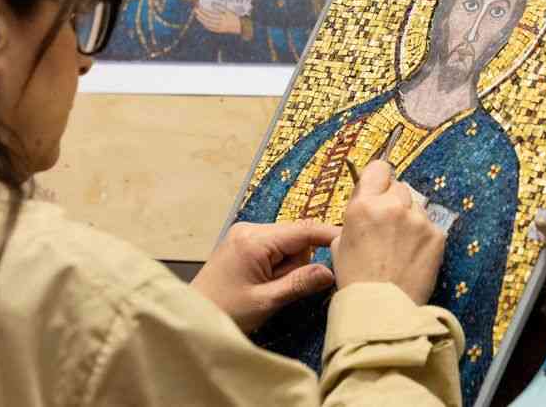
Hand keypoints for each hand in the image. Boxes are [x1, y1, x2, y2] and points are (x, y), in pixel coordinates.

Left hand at [191, 221, 339, 332]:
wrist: (193, 316)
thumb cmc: (226, 311)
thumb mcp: (267, 301)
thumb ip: (300, 283)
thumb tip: (331, 271)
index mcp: (254, 239)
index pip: (302, 230)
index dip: (329, 235)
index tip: (353, 242)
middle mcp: (249, 229)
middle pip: (296, 236)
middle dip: (299, 262)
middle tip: (281, 288)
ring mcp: (245, 234)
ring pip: (287, 243)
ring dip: (288, 266)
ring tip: (269, 289)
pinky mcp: (243, 243)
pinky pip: (274, 248)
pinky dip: (278, 265)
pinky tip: (265, 282)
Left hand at [194, 5, 242, 33]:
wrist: (240, 26)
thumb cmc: (234, 17)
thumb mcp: (229, 10)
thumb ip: (220, 7)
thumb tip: (212, 4)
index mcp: (222, 17)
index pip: (210, 14)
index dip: (204, 10)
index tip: (199, 6)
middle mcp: (220, 23)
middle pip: (207, 19)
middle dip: (200, 14)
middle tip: (195, 10)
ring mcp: (219, 28)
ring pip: (208, 24)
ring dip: (201, 19)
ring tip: (197, 15)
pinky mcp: (219, 31)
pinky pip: (210, 28)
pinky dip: (205, 25)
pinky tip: (202, 22)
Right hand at [331, 161, 445, 303]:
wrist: (381, 309)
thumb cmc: (355, 279)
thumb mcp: (339, 242)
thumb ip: (355, 216)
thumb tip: (366, 205)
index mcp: (363, 205)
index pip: (379, 168)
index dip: (378, 179)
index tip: (378, 190)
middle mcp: (392, 206)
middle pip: (400, 187)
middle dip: (394, 202)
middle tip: (388, 226)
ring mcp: (418, 220)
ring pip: (416, 206)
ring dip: (410, 219)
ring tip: (400, 247)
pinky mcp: (437, 236)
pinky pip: (430, 226)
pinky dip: (423, 237)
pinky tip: (412, 256)